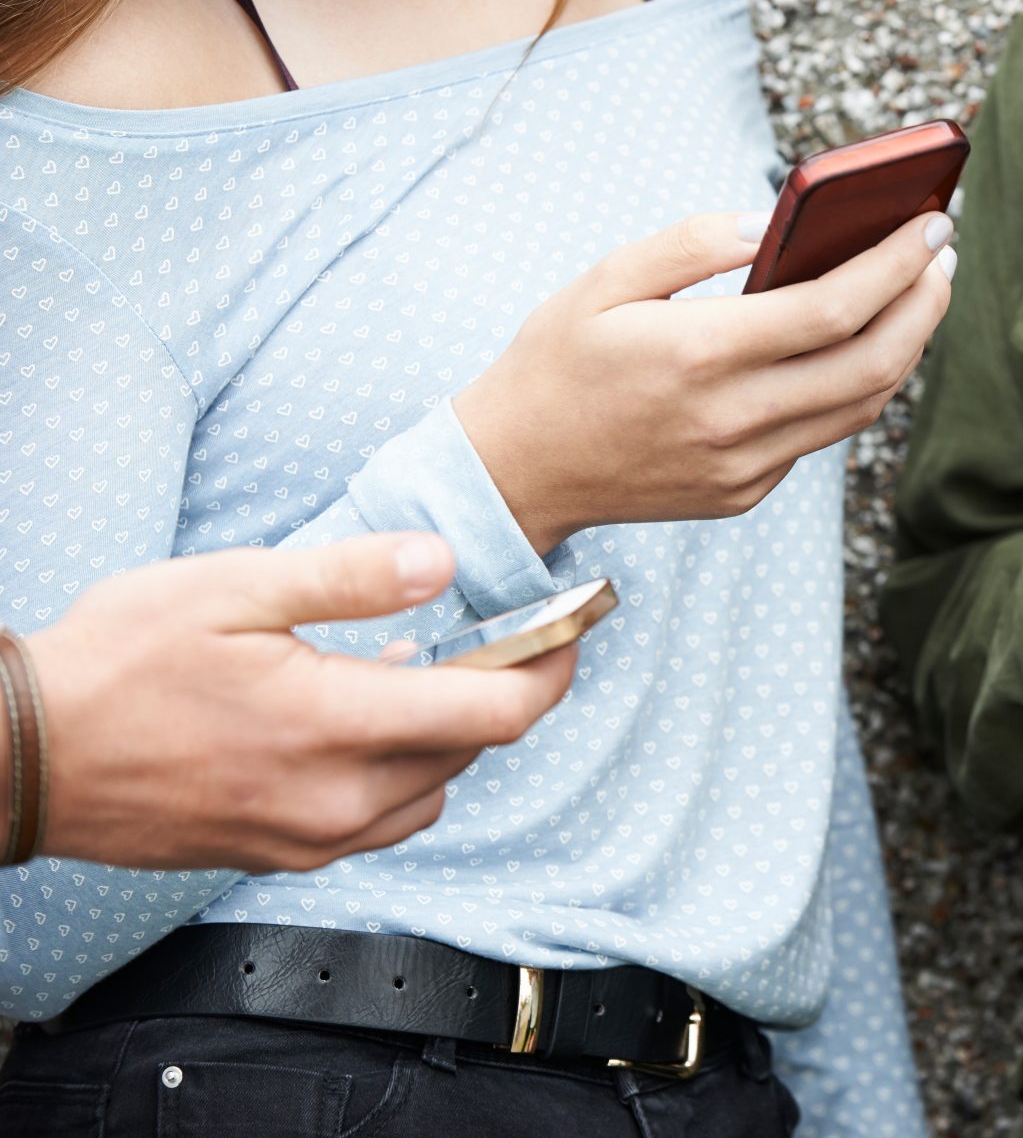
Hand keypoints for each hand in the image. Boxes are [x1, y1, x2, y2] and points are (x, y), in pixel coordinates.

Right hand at [23, 534, 576, 872]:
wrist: (25, 757)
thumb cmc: (118, 664)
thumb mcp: (234, 587)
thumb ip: (351, 577)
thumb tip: (445, 561)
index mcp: (338, 727)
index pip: (498, 713)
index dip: (553, 666)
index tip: (572, 625)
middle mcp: (339, 801)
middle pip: (474, 751)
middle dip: (500, 690)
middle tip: (498, 633)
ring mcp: (311, 839)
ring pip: (433, 790)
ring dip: (447, 734)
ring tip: (416, 670)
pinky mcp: (283, 856)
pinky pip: (381, 817)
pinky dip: (398, 769)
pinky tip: (360, 718)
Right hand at [456, 211, 954, 553]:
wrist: (516, 473)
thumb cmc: (556, 362)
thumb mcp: (604, 280)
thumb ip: (690, 242)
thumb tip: (771, 220)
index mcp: (698, 355)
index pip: (833, 309)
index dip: (897, 265)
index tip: (932, 225)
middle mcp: (731, 419)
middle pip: (872, 365)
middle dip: (926, 304)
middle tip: (943, 255)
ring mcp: (743, 466)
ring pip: (860, 407)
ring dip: (905, 347)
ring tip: (919, 293)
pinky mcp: (744, 492)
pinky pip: (821, 435)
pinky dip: (853, 385)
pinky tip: (858, 343)